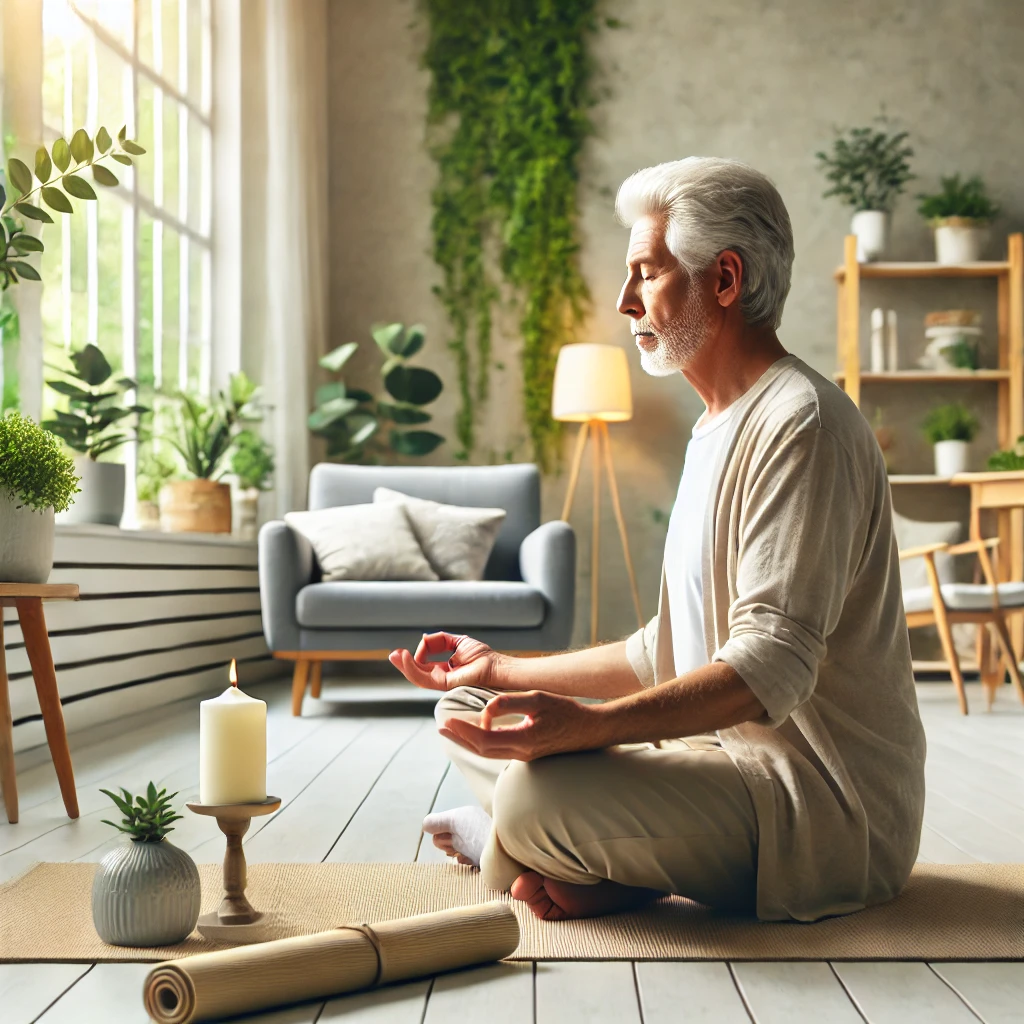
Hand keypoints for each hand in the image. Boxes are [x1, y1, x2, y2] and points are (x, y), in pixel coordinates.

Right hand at [389, 631, 500, 691]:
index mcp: (444, 670)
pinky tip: (406, 658)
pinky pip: (423, 678)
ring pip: (416, 677)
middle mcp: (441, 678)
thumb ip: (439, 640)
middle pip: (416, 672)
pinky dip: (412, 668)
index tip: (409, 649)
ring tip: (395, 655)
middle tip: (392, 655)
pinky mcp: (444, 685)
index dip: (414, 658)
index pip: (423, 666)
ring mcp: (441, 683)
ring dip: (404, 666)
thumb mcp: (458, 642)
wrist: (496, 667)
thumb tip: (422, 638)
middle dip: (403, 664)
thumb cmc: (483, 656)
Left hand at [440, 690, 609, 760]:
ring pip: (489, 753)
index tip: (448, 721)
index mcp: (524, 740)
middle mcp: (522, 753)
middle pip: (482, 750)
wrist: (590, 730)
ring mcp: (525, 756)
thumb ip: (509, 702)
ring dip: (469, 742)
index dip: (464, 731)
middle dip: (460, 738)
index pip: (484, 739)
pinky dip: (482, 743)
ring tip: (453, 730)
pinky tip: (476, 733)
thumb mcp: (538, 698)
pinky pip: (498, 751)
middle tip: (443, 726)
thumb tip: (486, 709)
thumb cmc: (567, 712)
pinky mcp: (527, 754)